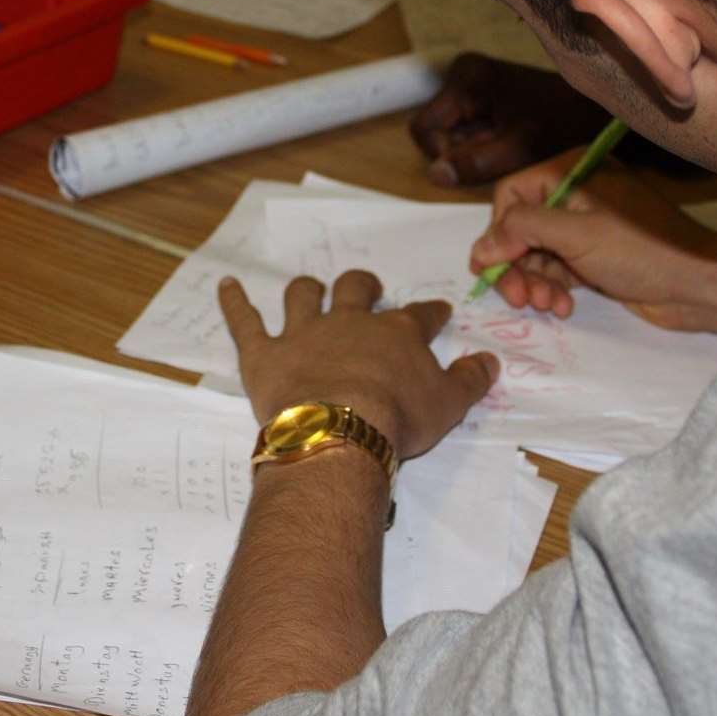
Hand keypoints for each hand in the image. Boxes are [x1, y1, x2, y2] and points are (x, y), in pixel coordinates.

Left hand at [217, 270, 496, 457]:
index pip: (419, 315)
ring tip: (308, 289)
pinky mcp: (264, 354)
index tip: (438, 312)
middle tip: (367, 288)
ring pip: (302, 296)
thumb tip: (490, 361)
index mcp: (396, 334)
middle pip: (355, 289)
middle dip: (362, 285)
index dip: (430, 312)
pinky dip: (234, 302)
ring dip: (305, 291)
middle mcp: (349, 323)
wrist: (340, 430)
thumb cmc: (398, 419)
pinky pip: (244, 321)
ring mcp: (304, 334)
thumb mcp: (449, 404)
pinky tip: (226, 285)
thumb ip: (471, 380)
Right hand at [410, 53, 697, 185]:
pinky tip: (510, 156)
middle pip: (438, 134)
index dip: (442, 158)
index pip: (424, 129)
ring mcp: (475, 89)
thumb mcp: (519, 148)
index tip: (474, 173)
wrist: (600, 110)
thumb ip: (475, 163)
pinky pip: (470, 135)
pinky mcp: (487, 102)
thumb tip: (433, 175)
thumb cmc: (565, 123)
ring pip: (453, 138)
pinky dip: (484, 153)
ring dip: (473, 160)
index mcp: (466, 79)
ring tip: (506, 165)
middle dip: (461, 160)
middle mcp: (465, 78)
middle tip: (495, 172)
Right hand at [471, 150, 716, 337]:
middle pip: (519, 228)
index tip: (493, 267)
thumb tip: (479, 247)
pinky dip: (553, 289)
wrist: (699, 285)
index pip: (511, 194)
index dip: (498, 232)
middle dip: (516, 265)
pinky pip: (554, 270)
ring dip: (534, 283)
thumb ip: (522, 232)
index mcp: (572, 171)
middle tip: (519, 298)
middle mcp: (574, 193)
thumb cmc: (642, 250)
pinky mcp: (592, 256)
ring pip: (534, 254)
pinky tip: (564, 307)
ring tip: (548, 305)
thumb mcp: (575, 234)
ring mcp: (584, 226)